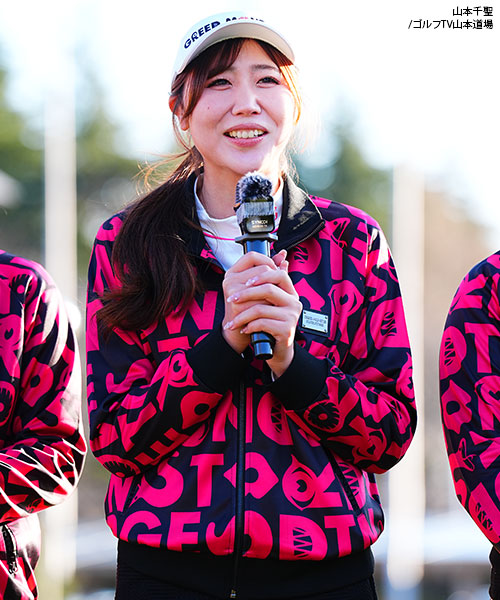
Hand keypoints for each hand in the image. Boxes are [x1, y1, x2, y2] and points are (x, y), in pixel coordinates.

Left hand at [222, 250, 301, 375]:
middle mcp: (294, 301)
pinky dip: (249, 326)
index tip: (243, 282)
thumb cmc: (269, 323)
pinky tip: (244, 329)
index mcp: (290, 291)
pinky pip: (262, 323)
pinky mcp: (287, 330)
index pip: (278, 273)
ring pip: (261, 308)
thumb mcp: (267, 301)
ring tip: (234, 321)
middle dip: (246, 293)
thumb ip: (268, 280)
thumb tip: (278, 254)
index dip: (259, 274)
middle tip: (231, 299)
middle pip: (268, 288)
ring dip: (242, 316)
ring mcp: (292, 316)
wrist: (276, 349)